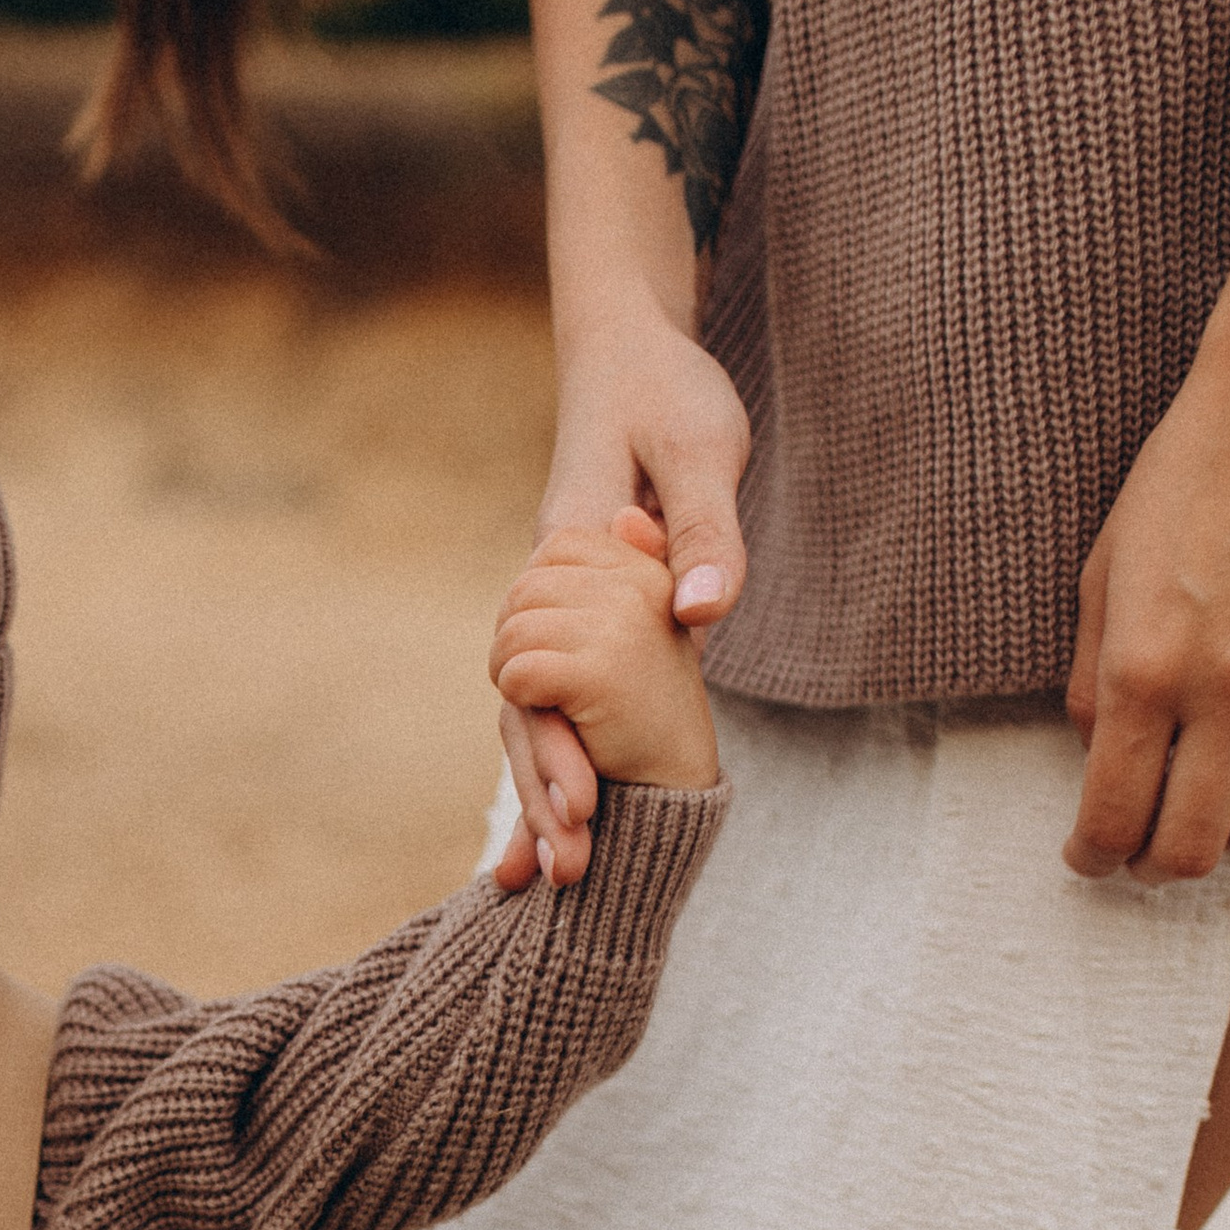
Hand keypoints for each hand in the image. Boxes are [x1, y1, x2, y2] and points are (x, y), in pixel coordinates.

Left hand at [488, 516, 718, 885]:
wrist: (675, 787)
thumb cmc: (645, 712)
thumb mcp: (640, 628)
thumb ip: (627, 569)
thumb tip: (625, 515)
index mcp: (648, 569)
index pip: (556, 547)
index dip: (537, 596)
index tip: (556, 639)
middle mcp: (640, 586)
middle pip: (525, 587)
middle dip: (516, 636)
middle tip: (540, 679)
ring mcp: (623, 625)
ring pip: (514, 629)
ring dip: (511, 672)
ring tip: (546, 700)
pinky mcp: (602, 670)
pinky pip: (519, 670)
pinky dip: (519, 698)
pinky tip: (551, 715)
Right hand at [496, 306, 751, 883]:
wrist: (630, 349)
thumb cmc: (668, 390)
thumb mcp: (701, 451)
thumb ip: (702, 535)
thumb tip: (700, 618)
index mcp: (565, 557)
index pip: (544, 673)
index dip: (556, 748)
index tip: (582, 812)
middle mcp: (546, 595)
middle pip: (527, 711)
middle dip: (541, 796)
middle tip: (563, 876)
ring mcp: (556, 610)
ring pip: (533, 714)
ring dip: (540, 792)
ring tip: (543, 880)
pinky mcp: (578, 617)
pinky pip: (558, 697)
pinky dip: (556, 757)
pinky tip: (560, 824)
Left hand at [1065, 266, 1229, 882]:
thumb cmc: (1185, 480)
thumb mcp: (1103, 578)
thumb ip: (1093, 683)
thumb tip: (1095, 759)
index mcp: (1146, 670)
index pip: (1113, 817)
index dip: (1090, 856)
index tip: (1083, 854)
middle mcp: (1225, 693)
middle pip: (1187, 849)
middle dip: (1148, 866)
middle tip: (1130, 851)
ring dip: (1215, 839)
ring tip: (1188, 812)